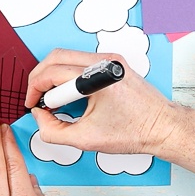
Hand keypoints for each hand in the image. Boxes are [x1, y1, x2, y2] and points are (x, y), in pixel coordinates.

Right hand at [25, 48, 178, 154]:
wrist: (162, 127)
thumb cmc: (135, 132)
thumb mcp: (86, 140)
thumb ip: (53, 131)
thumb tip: (39, 116)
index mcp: (98, 78)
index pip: (53, 72)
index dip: (35, 89)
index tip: (32, 103)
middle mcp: (104, 62)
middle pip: (56, 56)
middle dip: (39, 77)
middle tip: (36, 97)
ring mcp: (110, 59)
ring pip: (67, 55)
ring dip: (53, 74)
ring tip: (53, 98)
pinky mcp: (113, 63)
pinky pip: (81, 60)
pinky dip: (68, 74)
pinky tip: (68, 93)